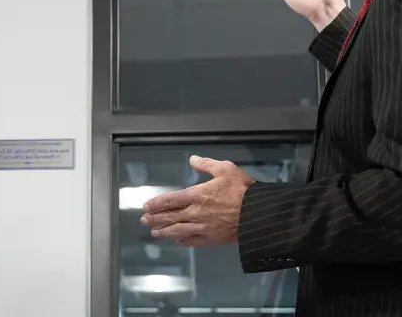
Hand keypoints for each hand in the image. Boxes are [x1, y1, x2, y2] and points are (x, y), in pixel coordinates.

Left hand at [139, 156, 254, 246]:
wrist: (257, 214)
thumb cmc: (242, 190)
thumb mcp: (226, 169)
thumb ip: (206, 164)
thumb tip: (192, 159)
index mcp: (197, 195)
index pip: (170, 200)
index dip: (156, 203)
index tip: (146, 206)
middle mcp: (195, 213)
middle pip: (170, 217)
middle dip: (155, 218)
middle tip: (144, 220)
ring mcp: (202, 228)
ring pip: (178, 231)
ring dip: (164, 231)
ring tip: (155, 233)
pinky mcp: (211, 239)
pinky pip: (192, 241)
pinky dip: (183, 240)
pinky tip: (178, 240)